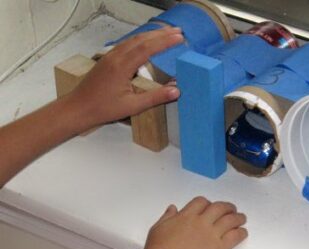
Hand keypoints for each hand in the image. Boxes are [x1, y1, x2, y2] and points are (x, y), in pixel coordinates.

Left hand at [66, 27, 184, 130]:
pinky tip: (147, 41)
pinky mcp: (107, 59)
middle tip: (178, 30)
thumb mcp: (132, 106)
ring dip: (151, 35)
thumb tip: (176, 91)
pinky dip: (140, 39)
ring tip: (166, 33)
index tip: (180, 38)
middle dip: (160, 33)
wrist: (78, 108)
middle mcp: (115, 57)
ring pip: (133, 40)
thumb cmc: (104, 109)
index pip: (147, 49)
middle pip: (141, 39)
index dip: (164, 42)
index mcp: (122, 67)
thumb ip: (155, 97)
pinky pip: (126, 44)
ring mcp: (110, 56)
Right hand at [139, 197, 247, 248]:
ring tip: (242, 218)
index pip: (201, 202)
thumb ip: (167, 217)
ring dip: (238, 217)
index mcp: (186, 215)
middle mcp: (201, 221)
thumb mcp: (157, 229)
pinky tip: (243, 233)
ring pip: (230, 220)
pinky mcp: (219, 248)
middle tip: (232, 209)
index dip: (207, 203)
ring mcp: (212, 234)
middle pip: (219, 207)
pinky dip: (241, 233)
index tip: (210, 207)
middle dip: (227, 206)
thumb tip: (173, 207)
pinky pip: (234, 236)